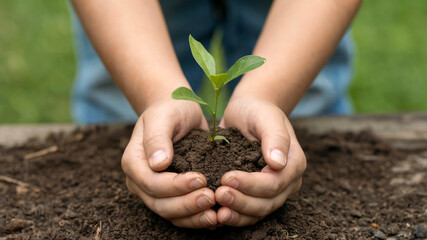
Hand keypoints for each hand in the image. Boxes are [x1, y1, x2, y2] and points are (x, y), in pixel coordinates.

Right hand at [121, 99, 216, 227]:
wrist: (178, 110)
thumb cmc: (170, 109)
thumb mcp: (164, 116)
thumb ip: (157, 138)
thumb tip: (158, 164)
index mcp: (134, 162)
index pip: (151, 183)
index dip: (175, 185)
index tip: (200, 178)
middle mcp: (140, 181)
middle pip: (160, 204)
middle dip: (186, 204)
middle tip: (211, 197)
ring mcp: (154, 191)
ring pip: (170, 213)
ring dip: (192, 216)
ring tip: (215, 214)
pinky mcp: (170, 195)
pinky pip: (180, 214)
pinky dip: (196, 218)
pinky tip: (214, 216)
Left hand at [216, 96, 305, 225]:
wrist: (248, 112)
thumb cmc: (257, 111)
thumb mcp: (266, 117)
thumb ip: (275, 137)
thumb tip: (278, 163)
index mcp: (293, 163)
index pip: (274, 183)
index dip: (251, 184)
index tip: (226, 178)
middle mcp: (287, 181)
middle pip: (267, 203)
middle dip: (242, 202)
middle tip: (218, 194)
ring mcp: (274, 191)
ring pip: (258, 212)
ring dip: (237, 214)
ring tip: (217, 211)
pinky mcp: (257, 195)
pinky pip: (249, 213)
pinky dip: (235, 216)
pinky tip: (217, 215)